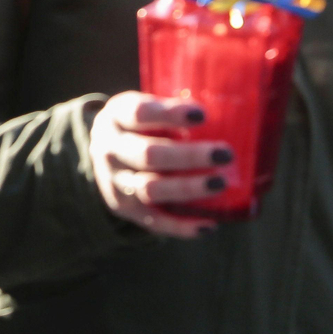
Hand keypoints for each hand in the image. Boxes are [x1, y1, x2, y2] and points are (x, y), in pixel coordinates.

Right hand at [89, 92, 231, 239]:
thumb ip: (172, 109)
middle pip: (148, 154)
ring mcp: (115, 182)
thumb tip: (229, 111)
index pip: (139, 113)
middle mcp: (110, 150)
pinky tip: (209, 224)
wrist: (103, 152)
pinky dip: (181, 226)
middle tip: (225, 154)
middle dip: (189, 156)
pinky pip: (154, 222)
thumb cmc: (138, 125)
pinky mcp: (126, 209)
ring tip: (219, 183)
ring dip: (187, 188)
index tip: (202, 114)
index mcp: (115, 117)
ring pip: (150, 189)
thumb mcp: (142, 106)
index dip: (170, 114)